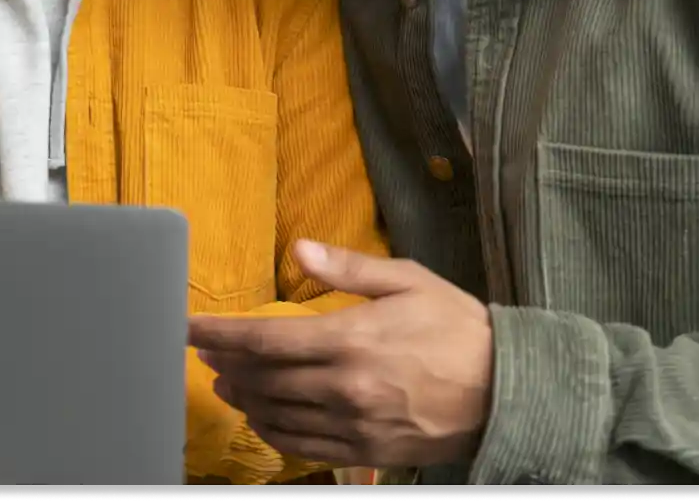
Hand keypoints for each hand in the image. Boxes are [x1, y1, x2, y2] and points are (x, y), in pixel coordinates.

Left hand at [188, 240, 492, 469]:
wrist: (509, 390)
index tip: (190, 329)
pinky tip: (262, 419)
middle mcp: (344, 387)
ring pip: (278, 415)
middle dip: (228, 365)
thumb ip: (347, 268)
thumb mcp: (407, 281)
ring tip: (226, 384)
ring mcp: (354, 424)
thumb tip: (297, 246)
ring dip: (244, 400)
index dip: (220, 334)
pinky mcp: (366, 451)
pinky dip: (274, 434)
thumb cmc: (457, 327)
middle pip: (263, 379)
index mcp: (350, 339)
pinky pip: (305, 448)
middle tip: (206, 354)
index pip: (266, 338)